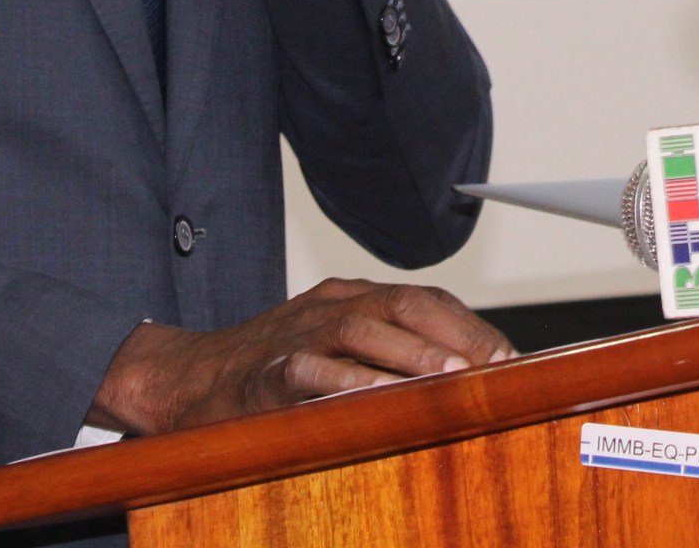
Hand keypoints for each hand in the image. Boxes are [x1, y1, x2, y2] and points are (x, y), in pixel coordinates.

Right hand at [86, 278, 517, 433]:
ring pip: (364, 330)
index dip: (469, 327)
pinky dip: (349, 382)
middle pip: (404, 303)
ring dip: (414, 355)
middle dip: (456, 335)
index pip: (424, 300)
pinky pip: (312, 371)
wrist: (187, 380)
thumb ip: (389, 357)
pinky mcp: (268, 373)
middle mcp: (329, 308)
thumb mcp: (334, 351)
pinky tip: (380, 399)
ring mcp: (297, 336)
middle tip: (496, 367)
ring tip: (453, 379)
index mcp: (350, 299)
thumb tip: (464, 383)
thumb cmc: (270, 373)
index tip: (510, 358)